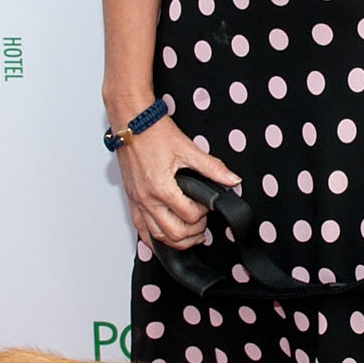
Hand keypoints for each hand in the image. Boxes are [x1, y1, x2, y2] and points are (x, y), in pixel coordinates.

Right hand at [114, 118, 238, 248]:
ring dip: (176, 240)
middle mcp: (146, 198)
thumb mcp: (188, 148)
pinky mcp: (131, 200)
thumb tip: (232, 180)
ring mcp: (137, 201)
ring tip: (190, 234)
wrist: (131, 122)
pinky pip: (140, 230)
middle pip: (173, 233)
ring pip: (156, 237)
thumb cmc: (154, 132)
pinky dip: (154, 238)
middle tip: (202, 224)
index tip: (207, 205)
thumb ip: (212, 167)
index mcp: (161, 187)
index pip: (188, 215)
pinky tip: (164, 238)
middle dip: (193, 232)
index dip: (203, 213)